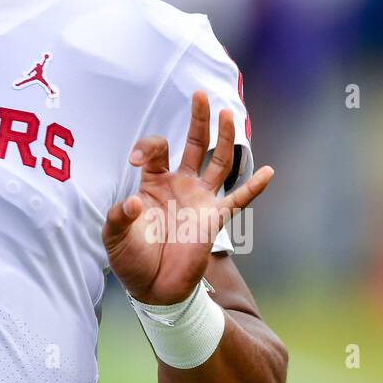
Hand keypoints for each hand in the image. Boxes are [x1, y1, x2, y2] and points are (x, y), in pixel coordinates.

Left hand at [102, 91, 274, 305]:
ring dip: (225, 139)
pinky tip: (268, 171)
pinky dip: (253, 186)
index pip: (157, 149)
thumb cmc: (132, 258)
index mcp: (153, 182)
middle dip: (198, 120)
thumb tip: (131, 202)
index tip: (136, 160)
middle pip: (194, 144)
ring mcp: (199, 199)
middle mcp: (180, 184)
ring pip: (219, 162)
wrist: (153, 287)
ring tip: (228, 114)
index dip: (148, 147)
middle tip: (200, 95)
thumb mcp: (114, 236)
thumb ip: (118, 218)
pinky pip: (238, 199)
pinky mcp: (214, 219)